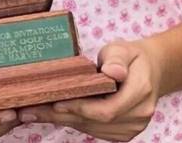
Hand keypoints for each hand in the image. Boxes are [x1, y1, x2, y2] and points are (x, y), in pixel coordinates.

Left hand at [17, 38, 161, 141]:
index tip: (57, 103)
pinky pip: (95, 130)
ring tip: (35, 112)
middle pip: (96, 122)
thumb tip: (112, 73)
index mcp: (141, 92)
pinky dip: (74, 121)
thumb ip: (116, 60)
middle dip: (63, 116)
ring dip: (64, 121)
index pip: (108, 109)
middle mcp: (139, 115)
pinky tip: (53, 115)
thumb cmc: (131, 57)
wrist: (150, 70)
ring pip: (93, 129)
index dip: (81, 108)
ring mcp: (132, 127)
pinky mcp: (123, 132)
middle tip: (32, 110)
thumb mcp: (123, 49)